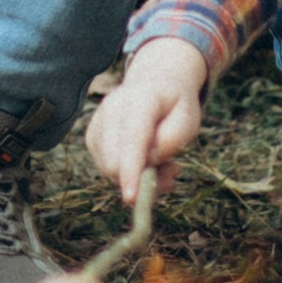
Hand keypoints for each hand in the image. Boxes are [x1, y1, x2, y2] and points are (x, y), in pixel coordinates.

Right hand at [87, 40, 208, 207]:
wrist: (156, 84)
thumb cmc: (175, 104)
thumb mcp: (188, 119)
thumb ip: (170, 140)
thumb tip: (146, 163)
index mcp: (141, 98)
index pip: (132, 138)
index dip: (131, 170)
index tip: (131, 197)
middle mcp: (112, 107)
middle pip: (114, 159)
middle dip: (141, 178)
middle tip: (173, 172)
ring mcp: (98, 121)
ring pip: (109, 168)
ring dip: (138, 176)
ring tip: (164, 163)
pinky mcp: (93, 137)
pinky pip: (106, 168)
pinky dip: (128, 172)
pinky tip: (146, 160)